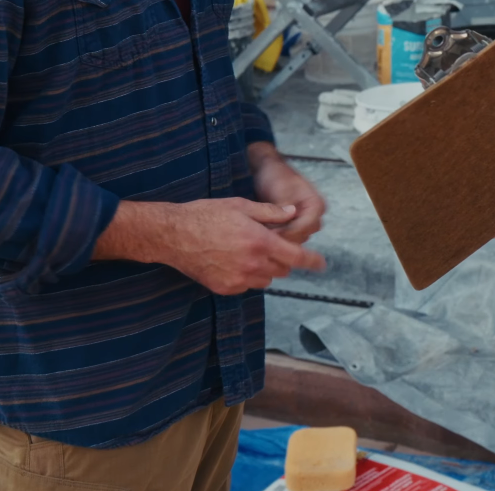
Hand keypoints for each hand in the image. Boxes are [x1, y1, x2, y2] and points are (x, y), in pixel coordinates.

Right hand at [93, 198, 326, 294]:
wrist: (173, 235)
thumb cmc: (206, 214)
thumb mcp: (241, 205)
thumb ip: (270, 213)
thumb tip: (293, 213)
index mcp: (260, 241)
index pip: (296, 257)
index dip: (312, 261)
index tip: (322, 264)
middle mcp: (252, 264)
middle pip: (282, 270)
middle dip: (282, 259)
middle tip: (269, 245)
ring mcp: (238, 279)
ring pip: (266, 280)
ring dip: (266, 269)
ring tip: (248, 251)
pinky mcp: (225, 288)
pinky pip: (247, 286)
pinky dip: (248, 277)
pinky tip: (233, 261)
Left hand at [247, 141, 326, 244]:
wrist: (268, 170)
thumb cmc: (276, 176)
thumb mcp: (281, 190)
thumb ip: (284, 209)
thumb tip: (283, 228)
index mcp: (317, 205)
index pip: (306, 227)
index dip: (288, 232)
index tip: (269, 234)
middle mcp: (315, 216)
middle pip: (302, 235)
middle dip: (284, 237)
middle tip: (263, 236)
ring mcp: (306, 222)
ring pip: (296, 239)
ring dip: (280, 238)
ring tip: (263, 234)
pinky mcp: (295, 225)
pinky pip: (289, 237)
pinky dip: (278, 236)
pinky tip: (264, 233)